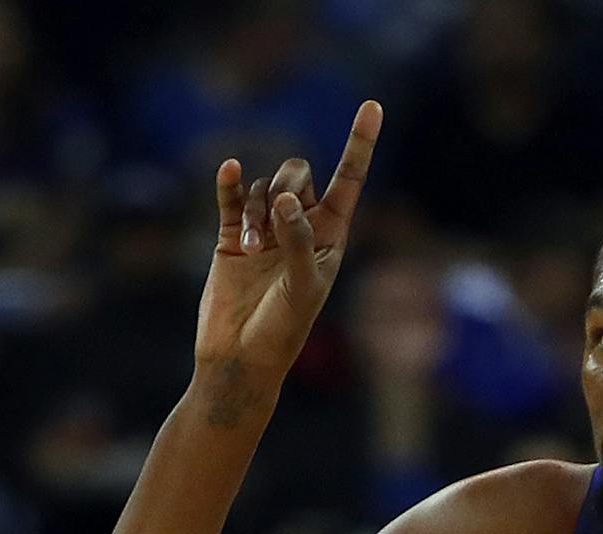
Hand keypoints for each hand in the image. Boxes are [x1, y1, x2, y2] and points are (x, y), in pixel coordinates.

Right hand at [193, 101, 381, 384]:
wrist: (239, 359)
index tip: (373, 106)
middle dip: (288, 184)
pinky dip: (230, 183)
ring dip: (257, 209)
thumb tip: (285, 199)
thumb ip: (299, 241)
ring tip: (252, 248)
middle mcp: (299, 228)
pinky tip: (229, 171)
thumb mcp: (303, 288)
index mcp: (330, 237)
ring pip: (265, 188)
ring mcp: (265, 230)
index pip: (349, 181)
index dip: (360, 144)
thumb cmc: (281, 332)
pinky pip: (231, 197)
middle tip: (276, 220)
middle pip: (298, 174)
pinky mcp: (231, 236)